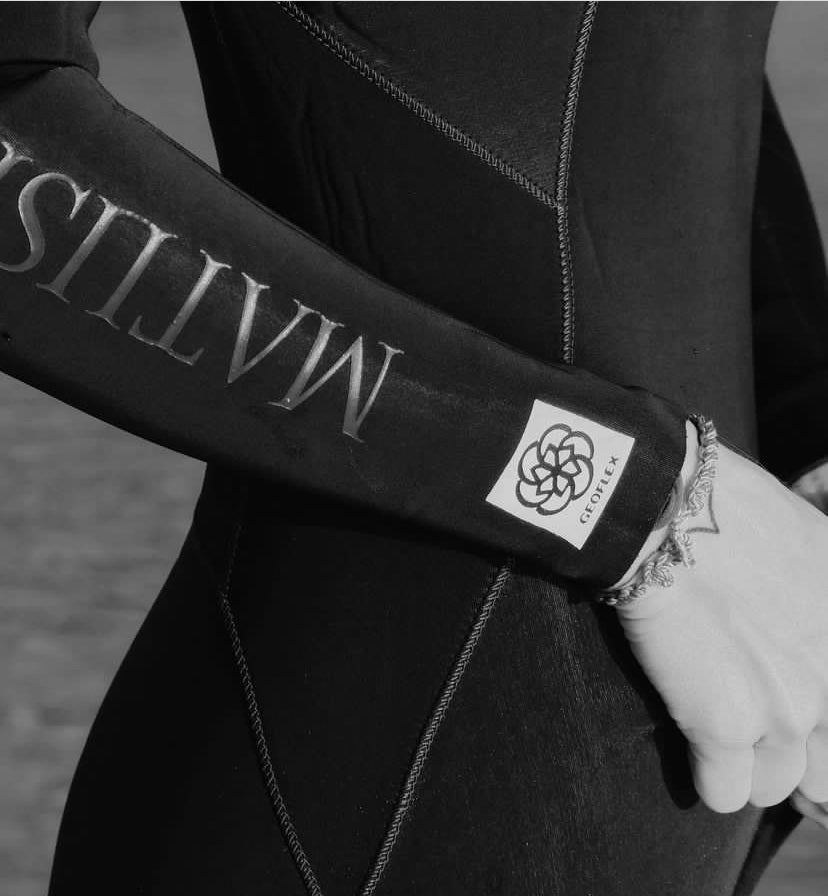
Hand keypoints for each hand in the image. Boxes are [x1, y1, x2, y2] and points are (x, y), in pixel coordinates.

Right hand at [615, 434, 827, 812]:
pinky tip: (689, 730)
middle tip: (752, 712)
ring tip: (713, 711)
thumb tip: (811, 641)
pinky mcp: (724, 727)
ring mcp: (788, 712)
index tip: (799, 724)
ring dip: (746, 760)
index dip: (819, 731)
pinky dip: (705, 772)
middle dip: (790, 750)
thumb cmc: (737, 515)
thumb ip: (824, 612)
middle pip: (825, 774)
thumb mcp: (820, 552)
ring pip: (774, 787)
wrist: (672, 513)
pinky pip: (723, 795)